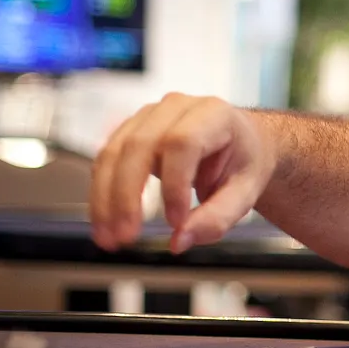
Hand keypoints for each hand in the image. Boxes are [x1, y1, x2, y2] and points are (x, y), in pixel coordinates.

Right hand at [89, 94, 275, 253]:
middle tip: (127, 236)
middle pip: (139, 145)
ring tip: (109, 237)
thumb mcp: (247, 191)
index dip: (174, 185)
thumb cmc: (245, 160)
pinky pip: (106, 160)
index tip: (176, 222)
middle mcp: (177, 107)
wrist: (241, 140)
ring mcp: (149, 116)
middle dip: (127, 196)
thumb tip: (180, 241)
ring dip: (105, 199)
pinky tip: (104, 223)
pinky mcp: (131, 130)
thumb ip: (218, 217)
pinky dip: (101, 194)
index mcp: (214, 114)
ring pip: (114, 152)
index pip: (183, 143)